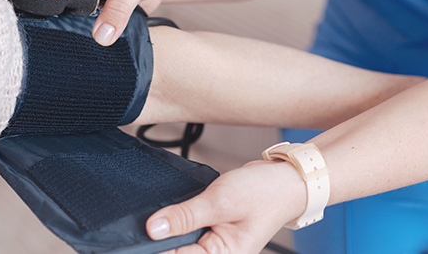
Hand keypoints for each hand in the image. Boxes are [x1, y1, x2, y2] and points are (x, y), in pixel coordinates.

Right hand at [0, 0, 168, 45]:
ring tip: (8, 51)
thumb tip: (101, 37)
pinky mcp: (94, 18)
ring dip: (34, 29)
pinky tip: (50, 59)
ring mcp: (82, 3)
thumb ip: (120, 7)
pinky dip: (61, 40)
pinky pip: (73, 30)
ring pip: (52, 17)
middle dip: (11, 9)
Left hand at [146, 160, 305, 253]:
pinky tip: (183, 211)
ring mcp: (215, 246)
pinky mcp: (212, 234)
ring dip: (173, 228)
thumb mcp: (220, 201)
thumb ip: (185, 216)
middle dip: (165, 236)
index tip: (143, 231)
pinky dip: (182, 221)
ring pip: (181, 243)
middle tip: (163, 217)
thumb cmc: (263, 193)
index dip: (157, 245)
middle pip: (178, 252)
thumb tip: (153, 229)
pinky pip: (189, 233)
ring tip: (181, 211)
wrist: (284, 180)